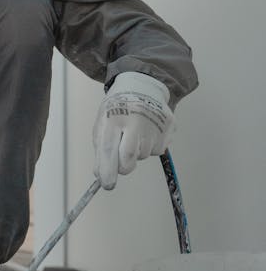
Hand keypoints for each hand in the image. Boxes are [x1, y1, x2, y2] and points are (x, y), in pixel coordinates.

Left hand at [92, 71, 173, 189]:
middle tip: (121, 160)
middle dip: (124, 166)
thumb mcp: (103, 123)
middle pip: (129, 158)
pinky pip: (158, 149)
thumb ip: (101, 149)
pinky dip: (150, 145)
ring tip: (135, 132)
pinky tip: (147, 130)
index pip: (109, 150)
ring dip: (137, 152)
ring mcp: (154, 122)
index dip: (108, 170)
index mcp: (113, 117)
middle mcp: (135, 119)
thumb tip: (101, 174)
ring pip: (143, 155)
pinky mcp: (169, 125)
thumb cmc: (118, 107)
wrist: (142, 85)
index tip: (107, 184)